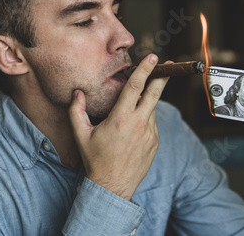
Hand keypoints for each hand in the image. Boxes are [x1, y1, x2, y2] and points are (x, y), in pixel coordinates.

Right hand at [69, 54, 169, 200]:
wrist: (112, 187)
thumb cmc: (95, 159)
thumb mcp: (81, 135)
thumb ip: (76, 111)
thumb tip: (77, 92)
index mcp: (121, 118)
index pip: (136, 87)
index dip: (145, 69)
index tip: (153, 58)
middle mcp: (138, 124)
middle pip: (154, 93)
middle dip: (162, 76)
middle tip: (167, 64)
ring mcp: (150, 134)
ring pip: (152, 109)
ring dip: (146, 102)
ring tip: (132, 110)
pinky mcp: (155, 143)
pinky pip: (152, 124)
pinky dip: (145, 119)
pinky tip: (133, 128)